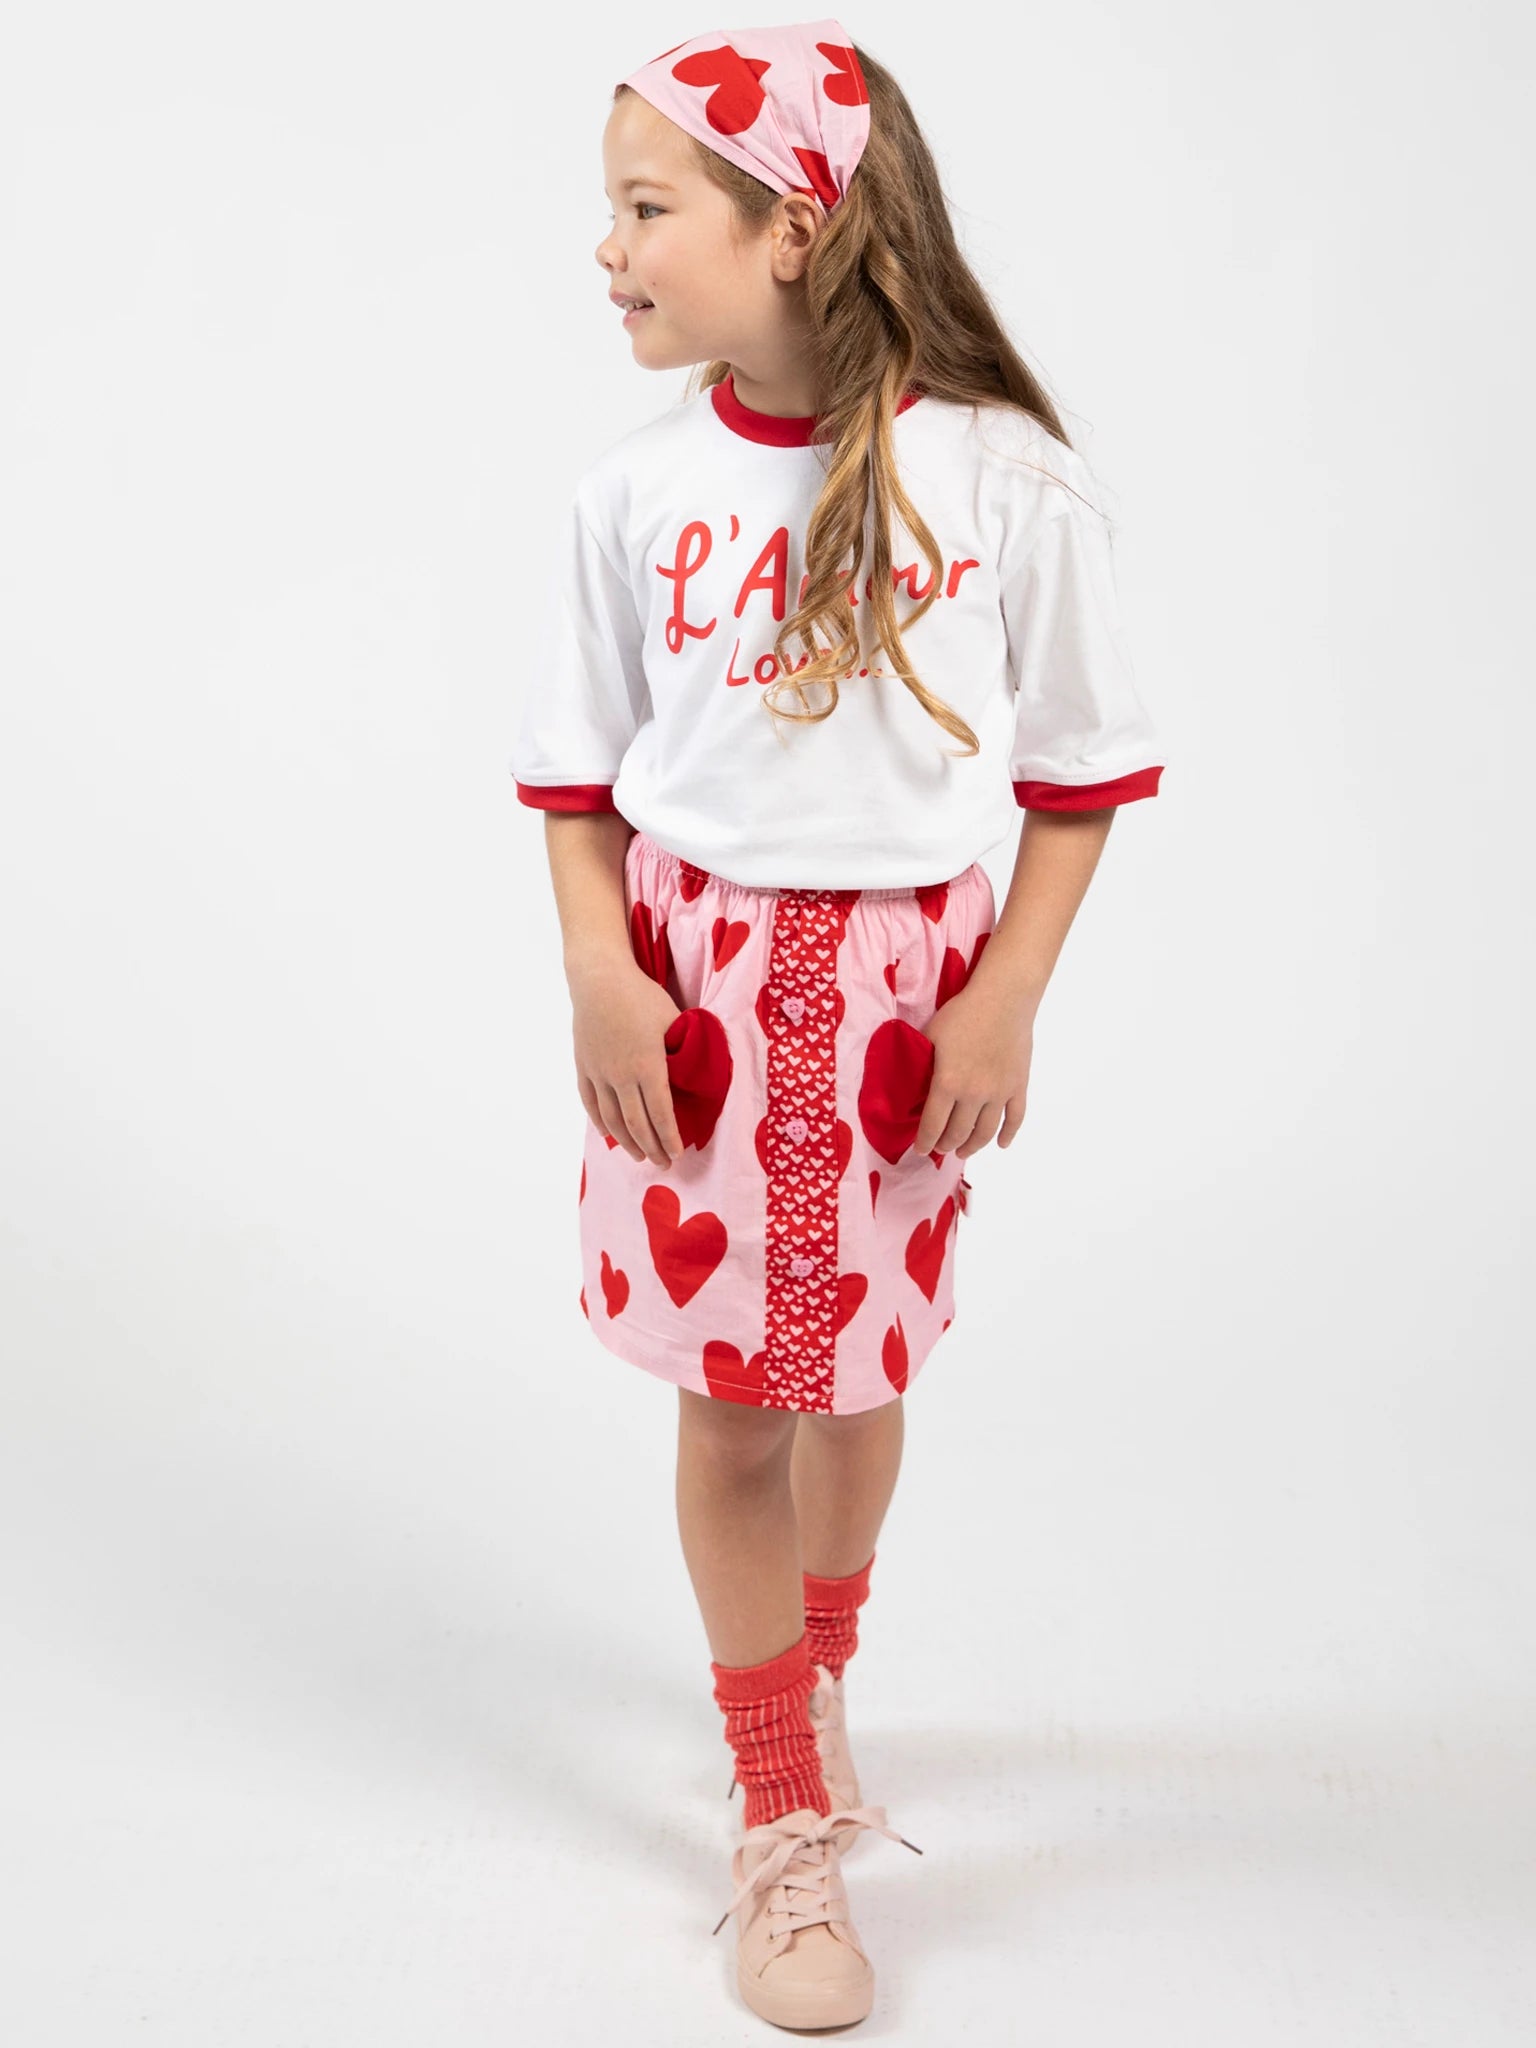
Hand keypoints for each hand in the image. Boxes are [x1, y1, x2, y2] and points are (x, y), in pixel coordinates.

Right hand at [569, 959, 684, 1167]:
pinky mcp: (583, 1066)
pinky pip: (590, 1103)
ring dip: (626, 1142)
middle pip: (636, 1123)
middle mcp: (621, 1076)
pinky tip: (609, 1134)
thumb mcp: (672, 1019)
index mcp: (648, 1066)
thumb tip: (697, 1069)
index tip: (678, 1152)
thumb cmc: (641, 995)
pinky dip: (600, 1122)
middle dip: (651, 1147)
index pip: (660, 1114)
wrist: (598, 978)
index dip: (669, 1137)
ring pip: (612, 1119)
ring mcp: (599, 1073)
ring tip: (639, 1155)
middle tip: (663, 1163)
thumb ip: (683, 1048)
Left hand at [912, 982, 1033, 1159]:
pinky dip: (1008, 1135)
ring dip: (972, 1146)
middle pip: (958, 1132)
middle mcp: (974, 1095)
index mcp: (948, 1083)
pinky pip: (1015, 1118)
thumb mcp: (931, 1036)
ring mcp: (1000, 1093)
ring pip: (985, 1132)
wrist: (1003, 999)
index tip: (920, 1150)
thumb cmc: (962, 1014)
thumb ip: (922, 1065)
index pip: (933, 1125)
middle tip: (940, 1148)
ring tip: (964, 1151)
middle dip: (946, 1145)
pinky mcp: (1019, 1086)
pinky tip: (1000, 1144)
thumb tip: (912, 1087)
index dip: (925, 1142)